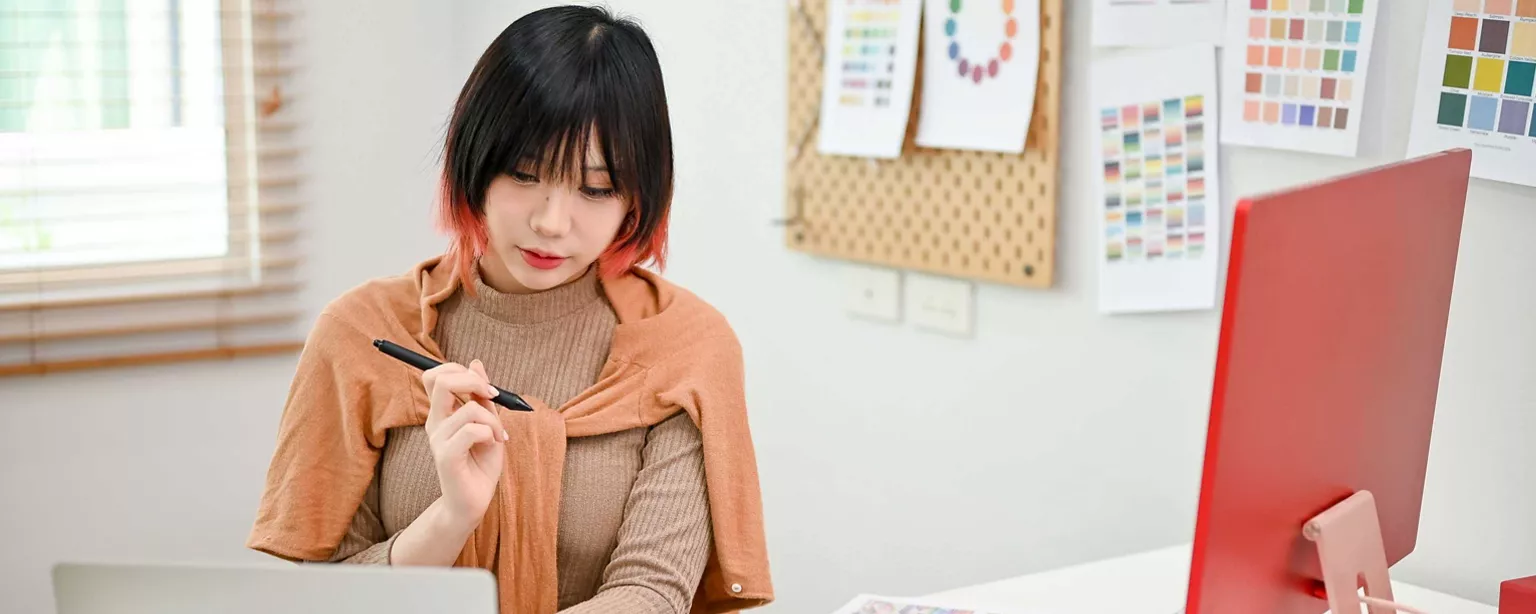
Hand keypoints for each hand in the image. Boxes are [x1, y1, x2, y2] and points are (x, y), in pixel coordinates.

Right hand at [422, 360, 507, 528]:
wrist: (473, 501)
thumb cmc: (480, 464)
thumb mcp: (488, 423)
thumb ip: (481, 396)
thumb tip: (476, 363)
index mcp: (441, 413)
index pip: (436, 375)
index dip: (461, 371)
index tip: (486, 387)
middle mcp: (435, 423)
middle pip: (441, 380)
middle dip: (473, 381)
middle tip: (492, 397)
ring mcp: (438, 439)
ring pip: (469, 409)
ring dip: (493, 419)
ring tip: (499, 435)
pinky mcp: (446, 456)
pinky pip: (472, 430)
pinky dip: (490, 433)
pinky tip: (495, 444)